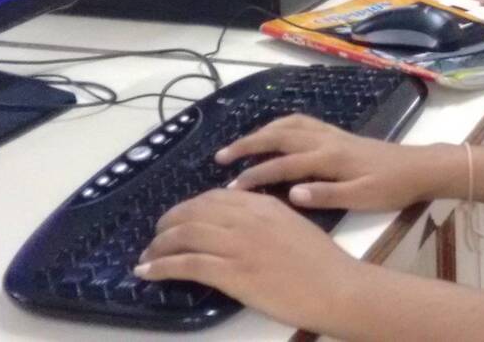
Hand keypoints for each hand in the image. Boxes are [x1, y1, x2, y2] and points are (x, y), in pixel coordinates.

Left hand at [136, 187, 364, 330]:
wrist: (337, 287)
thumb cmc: (323, 263)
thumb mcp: (294, 226)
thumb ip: (266, 220)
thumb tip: (240, 224)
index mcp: (263, 205)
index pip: (213, 197)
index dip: (188, 207)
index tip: (178, 219)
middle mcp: (247, 218)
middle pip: (193, 212)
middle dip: (168, 223)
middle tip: (156, 237)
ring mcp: (238, 245)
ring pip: (184, 235)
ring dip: (158, 246)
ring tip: (146, 257)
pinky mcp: (232, 273)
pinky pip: (186, 264)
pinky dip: (161, 267)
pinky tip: (147, 272)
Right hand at [216, 113, 448, 209]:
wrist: (419, 167)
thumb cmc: (391, 187)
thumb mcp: (362, 198)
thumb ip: (326, 196)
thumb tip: (290, 195)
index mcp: (329, 158)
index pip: (283, 165)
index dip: (256, 175)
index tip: (232, 187)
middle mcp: (326, 139)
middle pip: (279, 135)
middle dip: (248, 144)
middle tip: (221, 156)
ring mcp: (332, 133)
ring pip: (288, 124)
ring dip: (261, 131)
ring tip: (240, 144)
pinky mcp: (338, 133)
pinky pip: (301, 122)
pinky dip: (281, 124)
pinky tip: (274, 132)